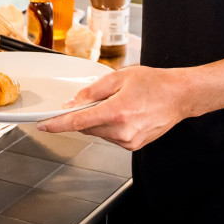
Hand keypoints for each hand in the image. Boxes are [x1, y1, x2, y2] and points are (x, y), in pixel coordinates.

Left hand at [36, 65, 195, 150]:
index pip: (78, 121)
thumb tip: (73, 103)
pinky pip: (111, 136)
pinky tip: (126, 113)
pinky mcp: (134, 146)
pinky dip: (110, 126)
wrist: (179, 96)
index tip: (44, 125)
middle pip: (87, 126)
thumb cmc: (154, 83)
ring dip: (99, 120)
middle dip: (85, 114)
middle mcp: (122, 131)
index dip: (57, 124)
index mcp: (116, 112)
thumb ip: (92, 91)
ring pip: (99, 132)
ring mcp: (128, 141)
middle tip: (98, 99)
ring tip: (120, 104)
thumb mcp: (119, 77)